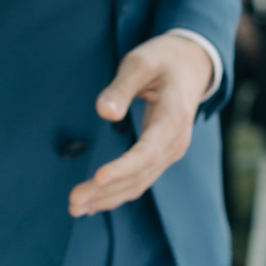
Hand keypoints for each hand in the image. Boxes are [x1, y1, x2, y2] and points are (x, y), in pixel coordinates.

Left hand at [68, 34, 214, 216]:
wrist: (191, 64)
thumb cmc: (163, 59)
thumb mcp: (141, 62)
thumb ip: (121, 87)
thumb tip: (104, 112)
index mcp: (173, 117)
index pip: (147, 151)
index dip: (123, 168)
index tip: (98, 177)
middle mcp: (175, 141)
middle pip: (140, 175)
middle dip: (106, 191)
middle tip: (73, 201)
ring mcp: (170, 151)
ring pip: (139, 183)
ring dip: (108, 198)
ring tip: (76, 207)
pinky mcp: (161, 155)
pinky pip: (140, 180)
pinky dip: (117, 193)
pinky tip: (95, 202)